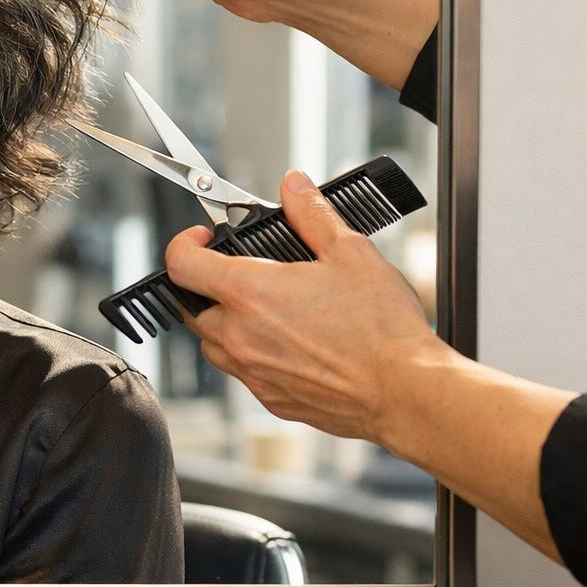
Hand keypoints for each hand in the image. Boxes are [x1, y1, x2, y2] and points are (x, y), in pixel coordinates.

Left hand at [164, 169, 447, 447]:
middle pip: (191, 306)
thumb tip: (294, 188)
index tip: (202, 238)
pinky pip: (243, 372)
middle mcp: (239, 336)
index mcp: (249, 293)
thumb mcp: (350, 253)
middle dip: (203, 284)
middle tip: (233, 271)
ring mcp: (252, 372)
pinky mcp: (270, 399)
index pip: (180, 264)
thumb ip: (312, 215)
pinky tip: (287, 342)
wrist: (406, 392)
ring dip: (224, 322)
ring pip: (212, 344)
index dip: (184, 243)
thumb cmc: (382, 331)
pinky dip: (252, 354)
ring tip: (263, 307)